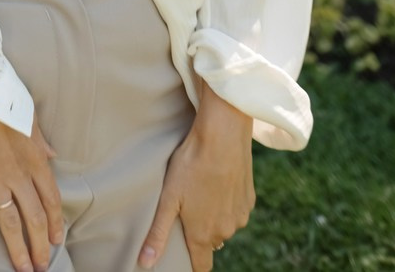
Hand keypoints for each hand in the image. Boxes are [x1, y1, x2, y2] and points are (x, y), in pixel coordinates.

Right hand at [0, 99, 63, 271]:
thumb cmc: (1, 93)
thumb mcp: (29, 115)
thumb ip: (40, 140)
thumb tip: (52, 155)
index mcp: (35, 158)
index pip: (51, 200)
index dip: (55, 224)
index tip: (55, 241)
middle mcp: (18, 173)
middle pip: (34, 218)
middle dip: (39, 246)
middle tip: (41, 266)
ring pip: (9, 222)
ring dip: (17, 249)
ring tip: (22, 269)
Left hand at [139, 88, 253, 269]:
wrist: (223, 136)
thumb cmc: (191, 165)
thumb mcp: (169, 198)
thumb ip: (158, 233)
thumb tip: (145, 263)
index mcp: (204, 235)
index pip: (201, 265)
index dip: (193, 265)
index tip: (186, 259)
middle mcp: (225, 231)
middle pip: (210, 241)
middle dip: (199, 231)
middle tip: (186, 207)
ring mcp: (240, 215)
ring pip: (224, 224)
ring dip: (213, 215)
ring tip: (200, 190)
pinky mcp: (249, 199)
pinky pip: (235, 207)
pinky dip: (226, 200)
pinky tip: (216, 180)